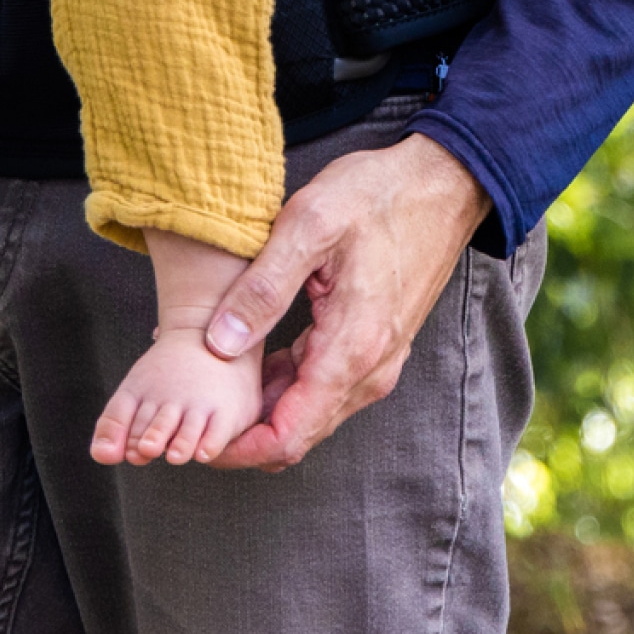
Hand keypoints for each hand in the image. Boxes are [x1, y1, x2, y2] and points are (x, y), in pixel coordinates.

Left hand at [92, 323, 264, 466]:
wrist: (208, 340)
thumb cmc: (163, 378)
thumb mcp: (132, 393)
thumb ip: (113, 425)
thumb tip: (100, 456)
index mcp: (142, 391)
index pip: (128, 417)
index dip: (128, 435)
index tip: (131, 452)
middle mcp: (170, 398)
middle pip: (159, 423)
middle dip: (154, 435)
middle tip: (147, 448)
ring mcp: (198, 404)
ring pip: (189, 428)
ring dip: (182, 442)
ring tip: (174, 455)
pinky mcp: (224, 412)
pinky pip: (218, 431)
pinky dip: (212, 442)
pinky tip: (203, 452)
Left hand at [201, 133, 490, 471]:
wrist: (441, 184)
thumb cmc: (376, 195)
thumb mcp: (308, 225)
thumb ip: (264, 288)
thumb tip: (220, 344)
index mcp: (351, 349)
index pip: (288, 436)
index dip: (238, 448)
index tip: (196, 439)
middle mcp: (369, 370)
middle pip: (297, 434)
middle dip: (243, 434)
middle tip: (192, 410)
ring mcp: (376, 361)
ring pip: (309, 411)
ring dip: (262, 409)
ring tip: (211, 383)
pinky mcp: (375, 346)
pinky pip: (323, 384)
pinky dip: (286, 385)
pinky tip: (252, 359)